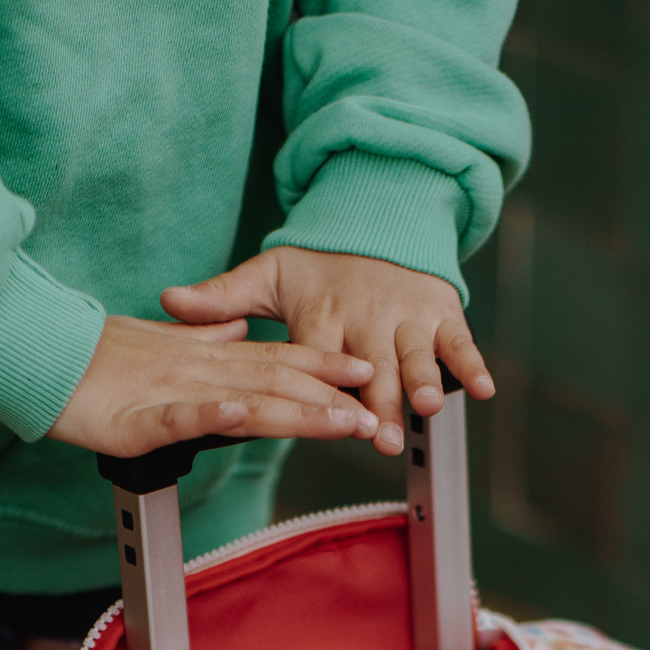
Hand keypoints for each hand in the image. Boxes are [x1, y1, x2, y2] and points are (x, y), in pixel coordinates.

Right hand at [49, 311, 379, 457]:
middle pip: (274, 383)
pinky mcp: (138, 419)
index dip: (322, 366)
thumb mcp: (163, 347)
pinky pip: (180, 416)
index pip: (275, 361)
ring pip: (243, 399)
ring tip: (336, 419)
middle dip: (327, 397)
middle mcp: (199, 371)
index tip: (364, 373)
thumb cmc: (96, 358)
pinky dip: (211, 415)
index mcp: (206, 359)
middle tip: (374, 410)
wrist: (42, 354)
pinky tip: (240, 415)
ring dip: (293, 409)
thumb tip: (238, 334)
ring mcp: (172, 393)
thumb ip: (205, 341)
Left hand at [161, 247, 493, 456]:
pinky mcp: (440, 314)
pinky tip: (482, 391)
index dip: (320, 383)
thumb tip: (166, 302)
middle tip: (379, 435)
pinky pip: (459, 342)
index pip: (318, 355)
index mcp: (322, 314)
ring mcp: (407, 317)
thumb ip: (223, 298)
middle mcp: (367, 318)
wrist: (379, 214)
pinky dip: (471, 365)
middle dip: (378, 400)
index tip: (320, 411)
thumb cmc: (320, 263)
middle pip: (372, 366)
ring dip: (421, 380)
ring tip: (424, 406)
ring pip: (415, 355)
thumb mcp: (270, 274)